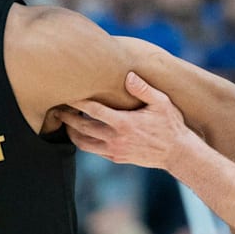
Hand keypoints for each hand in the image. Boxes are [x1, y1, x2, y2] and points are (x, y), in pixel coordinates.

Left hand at [58, 72, 195, 170]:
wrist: (177, 153)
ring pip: (83, 143)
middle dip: (67, 117)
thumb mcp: (162, 103)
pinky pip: (93, 150)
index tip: (66, 91)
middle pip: (82, 127)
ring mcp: (114, 150)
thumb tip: (128, 75)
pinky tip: (81, 131)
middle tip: (57, 106)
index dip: (77, 100)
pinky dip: (83, 141)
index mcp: (124, 123)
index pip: (93, 110)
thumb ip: (143, 89)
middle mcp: (116, 139)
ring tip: (65, 120)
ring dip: (71, 132)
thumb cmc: (171, 125)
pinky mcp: (116, 158)